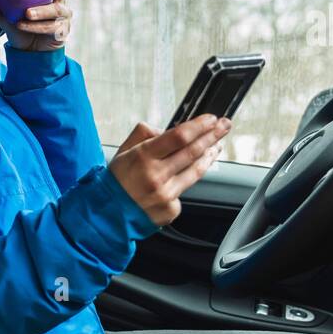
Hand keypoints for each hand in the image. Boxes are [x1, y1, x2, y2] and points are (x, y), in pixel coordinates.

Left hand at [0, 0, 71, 51]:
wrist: (30, 50)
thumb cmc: (22, 26)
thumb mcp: (7, 18)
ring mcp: (63, 14)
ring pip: (56, 9)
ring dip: (41, 10)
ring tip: (27, 13)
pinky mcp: (62, 30)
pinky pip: (50, 27)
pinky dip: (35, 27)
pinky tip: (22, 26)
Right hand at [108, 115, 231, 225]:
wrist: (107, 215)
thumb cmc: (116, 181)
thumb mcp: (123, 151)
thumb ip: (144, 134)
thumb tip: (168, 129)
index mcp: (143, 157)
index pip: (179, 136)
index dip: (199, 126)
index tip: (211, 119)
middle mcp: (156, 176)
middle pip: (193, 151)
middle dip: (213, 135)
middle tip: (224, 125)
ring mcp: (165, 194)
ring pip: (196, 171)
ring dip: (209, 156)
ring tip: (216, 146)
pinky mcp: (171, 210)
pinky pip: (184, 191)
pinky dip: (185, 182)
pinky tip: (185, 176)